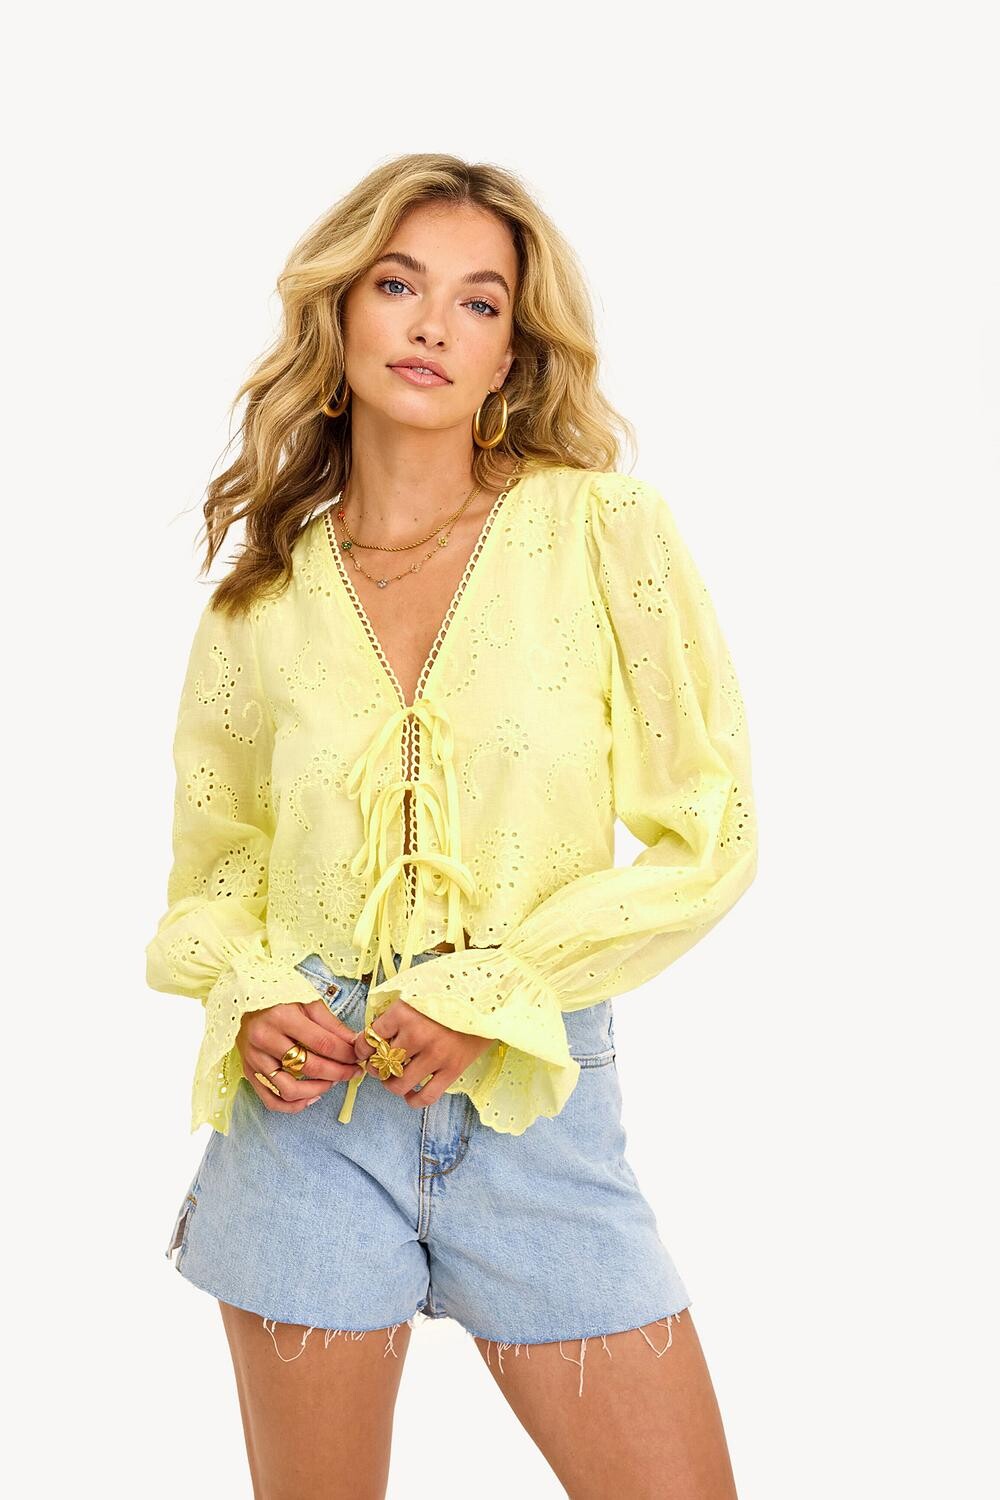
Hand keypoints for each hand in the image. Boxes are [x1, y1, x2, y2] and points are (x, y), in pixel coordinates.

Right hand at [237, 1001, 362, 1112]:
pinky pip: (272, 1100)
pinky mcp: (249, 1072)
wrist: (241, 1001)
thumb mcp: (307, 1002)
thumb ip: (331, 1024)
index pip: (323, 1043)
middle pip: (310, 1067)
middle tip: (353, 1072)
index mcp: (282, 1017)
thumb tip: (355, 1043)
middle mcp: (265, 1039)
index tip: (358, 1057)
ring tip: (333, 1082)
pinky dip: (294, 1105)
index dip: (345, 1054)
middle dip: (338, 1073)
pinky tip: (312, 1096)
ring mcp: (254, 1059)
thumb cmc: (278, 999)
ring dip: (318, 1089)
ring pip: (290, 1089)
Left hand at [354, 1000, 494, 1107]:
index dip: (362, 1046)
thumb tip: (377, 1028)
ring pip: (399, 1083)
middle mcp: (416, 1035)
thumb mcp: (419, 988)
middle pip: (382, 1061)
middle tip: (379, 1065)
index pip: (371, 1036)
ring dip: (391, 1084)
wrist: (491, 996)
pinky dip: (413, 1100)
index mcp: (404, 1012)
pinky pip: (426, 1096)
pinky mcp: (452, 1069)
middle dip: (376, 1066)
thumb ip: (398, 1006)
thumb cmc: (452, 990)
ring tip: (393, 1079)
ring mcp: (435, 1055)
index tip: (364, 1049)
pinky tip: (410, 1094)